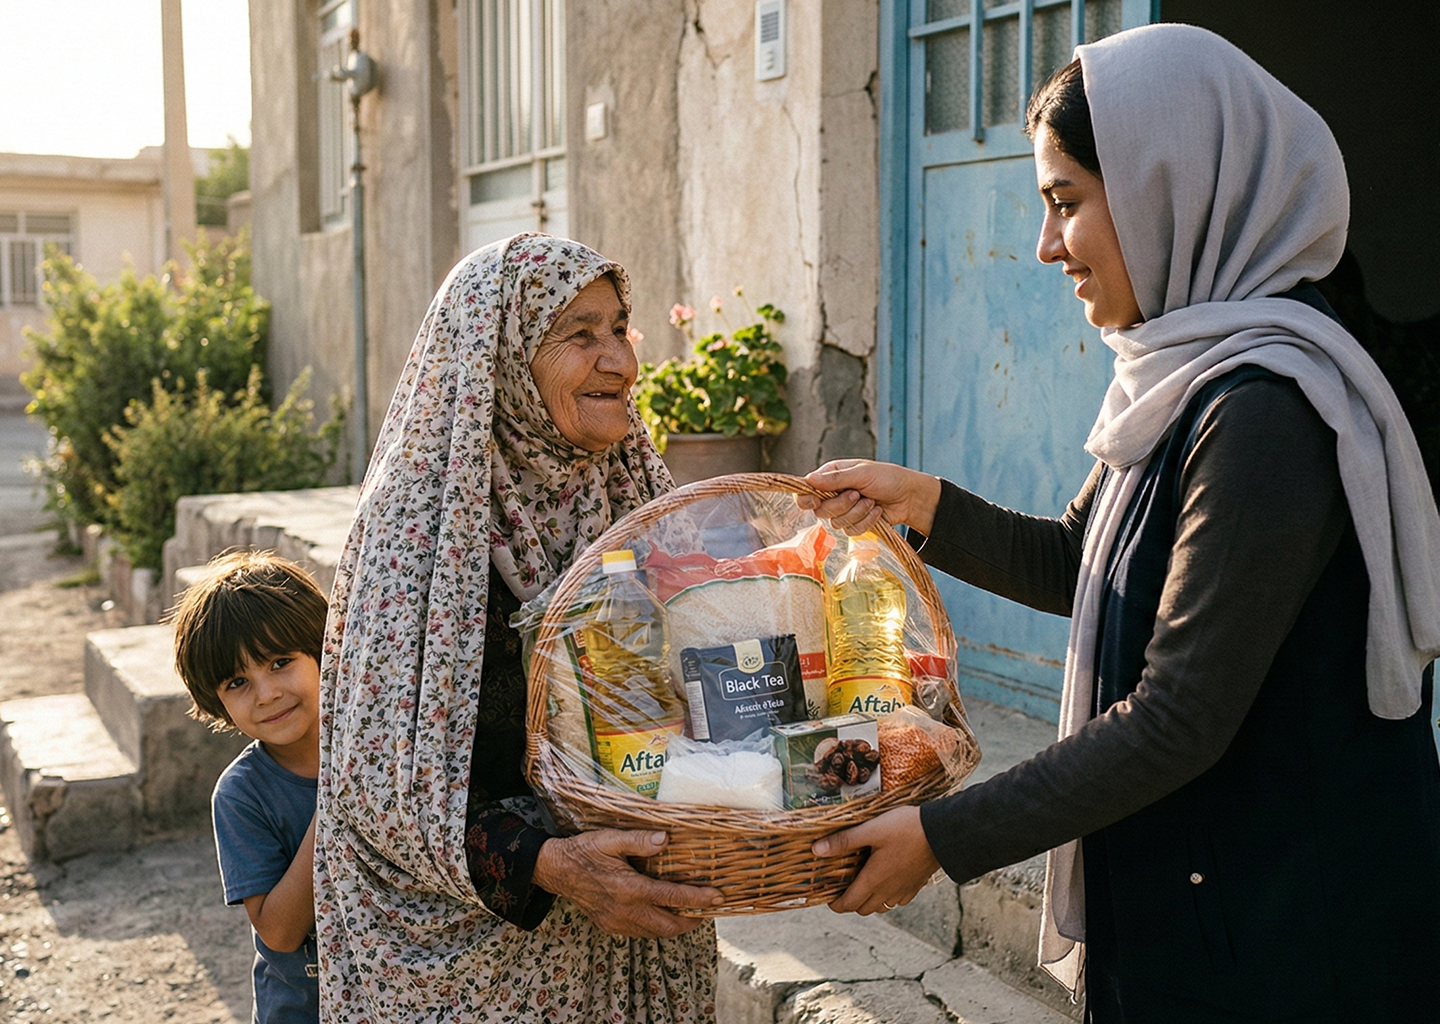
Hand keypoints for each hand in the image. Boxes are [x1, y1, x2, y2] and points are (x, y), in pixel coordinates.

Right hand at [533, 829, 722, 937]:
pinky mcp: (610, 926)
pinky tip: (661, 913)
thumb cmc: (584, 851)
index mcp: (629, 889)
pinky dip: (656, 926)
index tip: (717, 897)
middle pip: (668, 926)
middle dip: (691, 921)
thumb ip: (638, 841)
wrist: (556, 870)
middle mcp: (625, 911)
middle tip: (708, 910)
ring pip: (655, 933)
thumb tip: (665, 839)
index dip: (697, 898)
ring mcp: (616, 922)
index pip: (672, 897)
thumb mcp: (610, 839)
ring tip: (690, 913)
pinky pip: (640, 932)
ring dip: (675, 926)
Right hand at [798, 460, 941, 536]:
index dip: (806, 499)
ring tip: (871, 501)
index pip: (806, 491)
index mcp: (831, 476)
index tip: (815, 501)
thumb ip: (835, 478)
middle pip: (820, 510)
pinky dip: (866, 521)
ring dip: (857, 513)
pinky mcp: (855, 524)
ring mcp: (844, 510)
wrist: (909, 497)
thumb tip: (809, 480)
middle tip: (857, 494)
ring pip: (836, 523)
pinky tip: (877, 511)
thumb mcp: (862, 473)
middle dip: (841, 505)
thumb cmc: (888, 478)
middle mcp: (834, 494)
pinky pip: (851, 531)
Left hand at [812, 806, 940, 914]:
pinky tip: (887, 881)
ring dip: (869, 901)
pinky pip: (897, 901)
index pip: (848, 904)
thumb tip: (816, 850)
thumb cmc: (906, 829)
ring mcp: (903, 890)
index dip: (835, 904)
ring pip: (880, 907)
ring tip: (863, 884)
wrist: (943, 833)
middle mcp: (888, 891)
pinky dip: (887, 897)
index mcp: (873, 880)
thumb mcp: (871, 830)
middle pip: (863, 909)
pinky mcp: (916, 886)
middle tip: (843, 887)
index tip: (828, 897)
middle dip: (850, 903)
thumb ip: (844, 841)